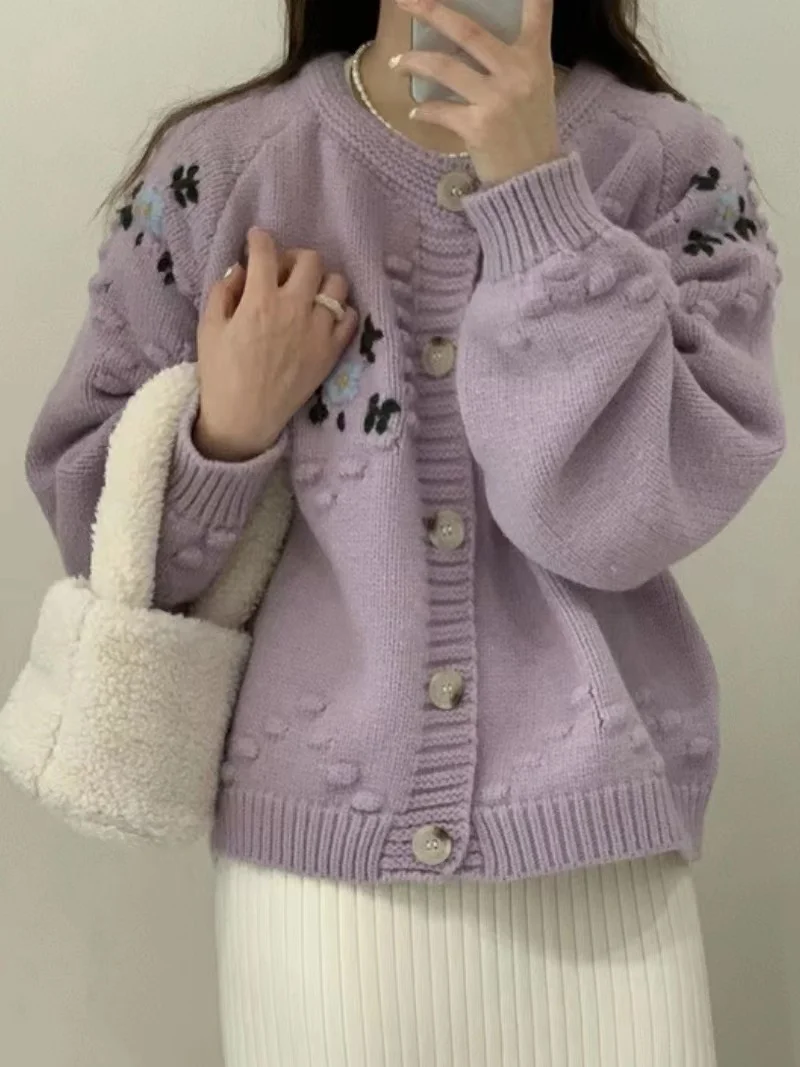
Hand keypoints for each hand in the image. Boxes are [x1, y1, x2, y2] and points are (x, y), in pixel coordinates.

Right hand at [194, 229, 358, 461]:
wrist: (245, 419)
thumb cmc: (221, 374)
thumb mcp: (209, 328)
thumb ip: (223, 291)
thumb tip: (240, 269)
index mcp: (259, 301)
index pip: (266, 251)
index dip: (259, 239)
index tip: (256, 241)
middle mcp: (294, 309)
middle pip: (310, 260)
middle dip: (294, 257)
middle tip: (283, 271)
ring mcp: (318, 330)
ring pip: (337, 284)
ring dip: (321, 281)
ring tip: (307, 293)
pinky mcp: (332, 351)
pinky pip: (350, 317)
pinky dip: (340, 311)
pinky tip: (323, 317)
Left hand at [392, 0, 561, 184]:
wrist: (535, 181)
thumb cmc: (532, 134)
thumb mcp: (537, 88)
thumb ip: (514, 60)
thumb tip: (468, 41)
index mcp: (535, 59)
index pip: (537, 10)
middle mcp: (517, 73)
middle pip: (468, 30)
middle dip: (431, 10)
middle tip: (406, 1)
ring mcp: (496, 100)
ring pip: (444, 67)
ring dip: (414, 62)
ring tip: (397, 63)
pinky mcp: (477, 127)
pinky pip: (440, 110)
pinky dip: (424, 110)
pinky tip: (416, 111)